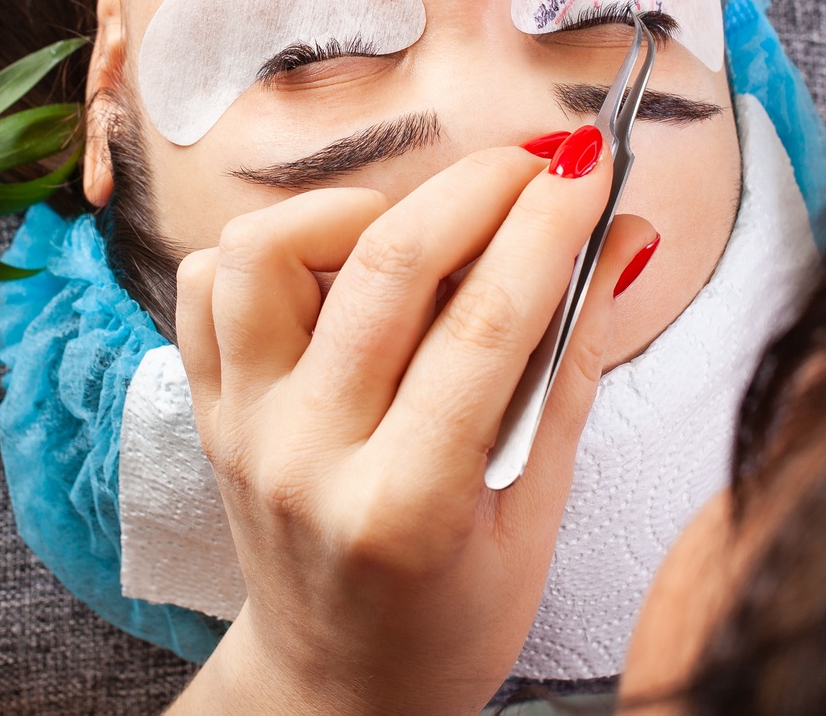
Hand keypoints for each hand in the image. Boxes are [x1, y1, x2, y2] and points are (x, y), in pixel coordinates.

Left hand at [168, 129, 656, 715]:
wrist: (339, 687)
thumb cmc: (453, 615)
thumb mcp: (537, 514)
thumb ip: (572, 366)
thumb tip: (620, 239)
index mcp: (407, 505)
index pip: (487, 322)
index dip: (549, 225)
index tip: (591, 168)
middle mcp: (307, 455)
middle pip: (389, 264)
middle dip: (480, 187)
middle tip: (541, 163)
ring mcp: (243, 426)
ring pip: (268, 251)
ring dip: (359, 208)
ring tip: (426, 229)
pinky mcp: (205, 408)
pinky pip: (209, 283)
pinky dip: (276, 247)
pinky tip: (343, 269)